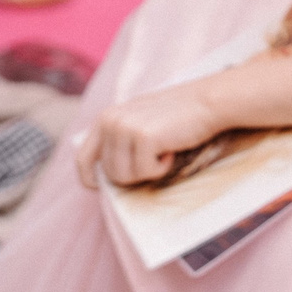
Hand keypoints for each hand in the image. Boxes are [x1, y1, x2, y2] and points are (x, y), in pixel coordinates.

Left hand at [75, 84, 223, 188]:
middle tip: (155, 157)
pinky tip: (172, 150)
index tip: (100, 188)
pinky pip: (145, 173)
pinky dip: (162, 169)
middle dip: (134, 174)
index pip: (83, 158)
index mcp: (106, 117)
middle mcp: (110, 121)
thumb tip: (104, 175)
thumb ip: (119, 139)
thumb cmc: (178, 116)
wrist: (207, 102)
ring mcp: (125, 128)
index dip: (90, 179)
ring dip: (148, 171)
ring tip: (164, 151)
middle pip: (109, 174)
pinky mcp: (142, 137)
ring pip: (125, 177)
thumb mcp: (139, 120)